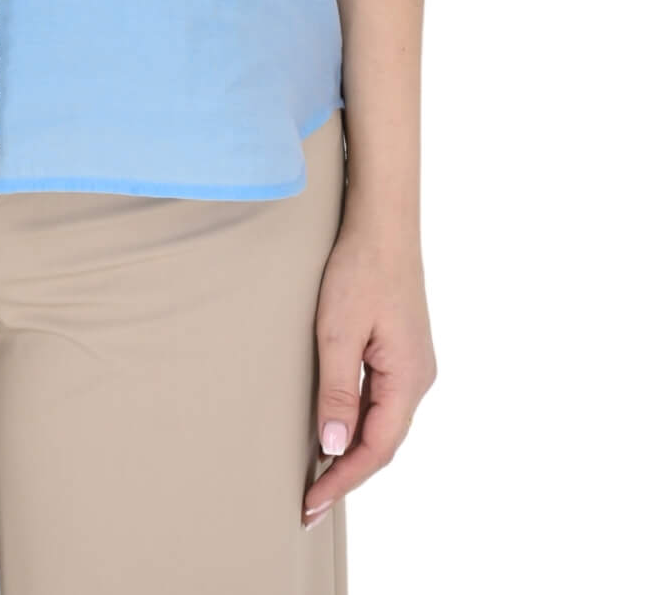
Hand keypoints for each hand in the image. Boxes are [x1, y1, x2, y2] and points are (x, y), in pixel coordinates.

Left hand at [302, 216, 437, 527]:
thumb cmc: (360, 270)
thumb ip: (337, 391)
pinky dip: (357, 422)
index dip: (343, 480)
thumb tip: (332, 445)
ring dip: (352, 450)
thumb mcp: (338, 332)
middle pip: (383, 442)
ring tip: (317, 477)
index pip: (376, 449)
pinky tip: (335, 428)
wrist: (382, 223)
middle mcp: (417, 378)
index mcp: (408, 379)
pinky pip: (380, 400)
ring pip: (382, 423)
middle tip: (308, 502)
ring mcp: (411, 364)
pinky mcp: (400, 350)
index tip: (311, 503)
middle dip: (346, 473)